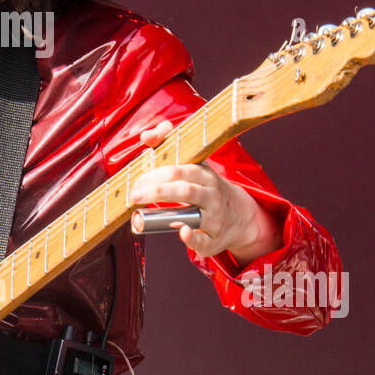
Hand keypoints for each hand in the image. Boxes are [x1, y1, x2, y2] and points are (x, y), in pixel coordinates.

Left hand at [128, 119, 282, 265]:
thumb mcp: (194, 165)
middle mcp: (211, 195)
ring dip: (170, 213)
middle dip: (157, 191)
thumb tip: (146, 134)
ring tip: (143, 216)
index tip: (136, 179)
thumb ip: (168, 145)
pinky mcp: (212, 239)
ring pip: (196, 213)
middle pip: (184, 190)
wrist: (240, 216)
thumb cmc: (205, 187)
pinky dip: (193, 237)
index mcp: (204, 175)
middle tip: (134, 195)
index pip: (180, 170)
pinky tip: (182, 232)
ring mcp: (214, 218)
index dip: (156, 174)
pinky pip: (203, 240)